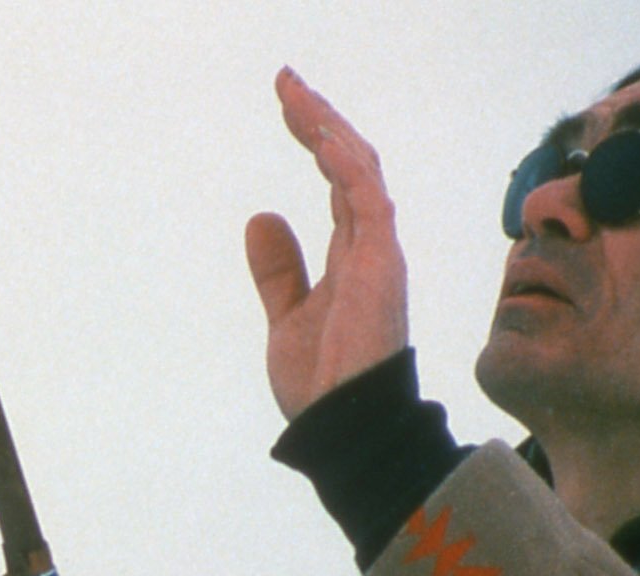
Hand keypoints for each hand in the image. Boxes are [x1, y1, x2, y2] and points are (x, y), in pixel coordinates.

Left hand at [245, 67, 408, 420]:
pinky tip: (317, 136)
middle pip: (350, 164)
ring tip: (294, 96)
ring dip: (327, 130)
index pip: (338, 182)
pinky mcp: (379, 265)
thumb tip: (260, 218)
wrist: (341, 427)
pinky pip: (366, 199)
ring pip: (359, 170)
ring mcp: (378, 254)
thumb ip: (279, 269)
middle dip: (321, 121)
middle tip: (287, 83)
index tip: (289, 105)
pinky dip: (343, 164)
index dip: (316, 140)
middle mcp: (371, 248)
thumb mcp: (287, 316)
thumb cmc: (323, 383)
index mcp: (352, 258)